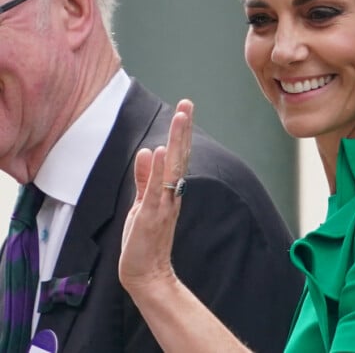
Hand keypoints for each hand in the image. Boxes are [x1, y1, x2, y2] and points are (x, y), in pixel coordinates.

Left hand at [119, 99, 193, 291]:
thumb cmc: (143, 240)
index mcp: (170, 190)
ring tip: (181, 117)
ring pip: (172, 167)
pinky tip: (159, 151)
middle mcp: (172, 193)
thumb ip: (144, 178)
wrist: (146, 274)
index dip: (181, 133)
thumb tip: (147, 150)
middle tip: (188, 103)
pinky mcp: (151, 214)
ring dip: (176, 141)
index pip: (177, 156)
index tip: (185, 109)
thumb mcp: (142, 203)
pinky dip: (157, 170)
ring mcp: (163, 203)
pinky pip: (156, 189)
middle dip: (183, 129)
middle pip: (180, 156)